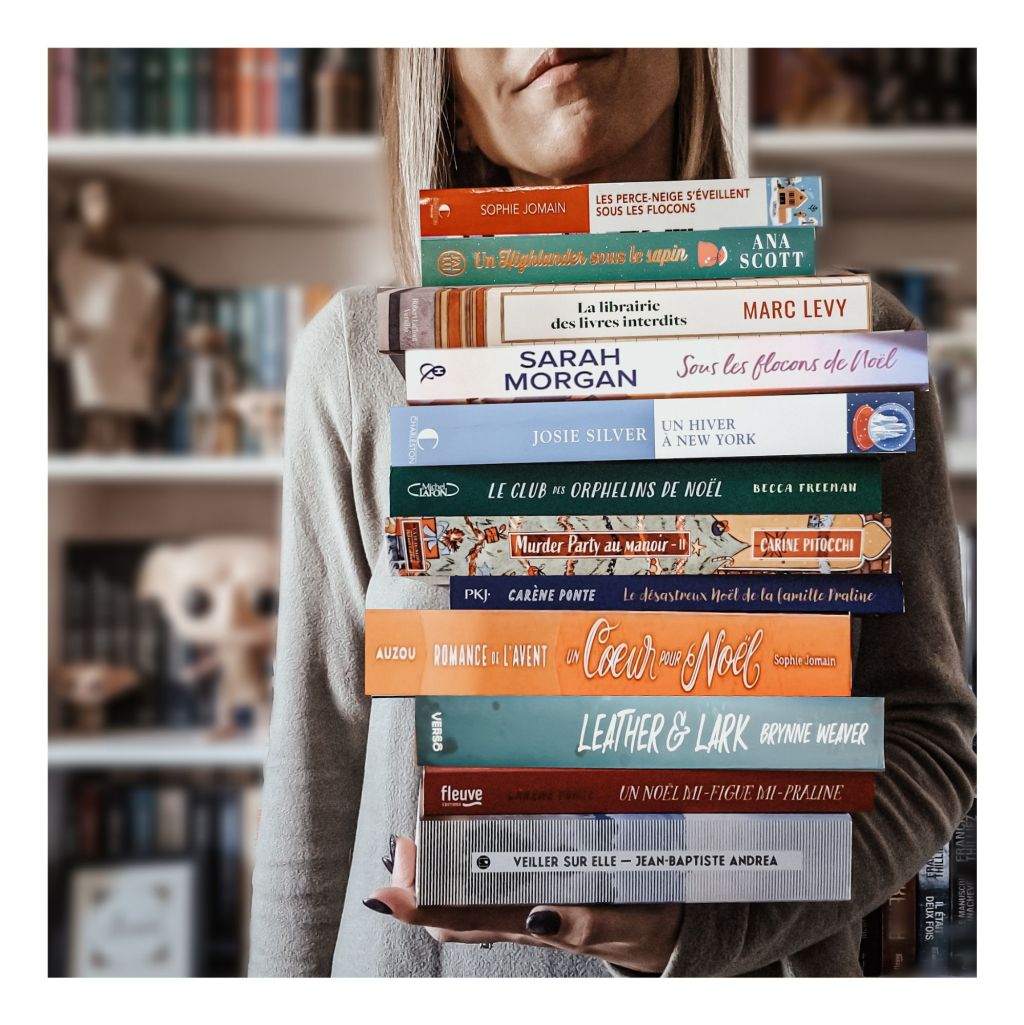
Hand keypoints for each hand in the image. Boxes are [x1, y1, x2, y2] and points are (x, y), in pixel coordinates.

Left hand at [364, 835, 682, 974]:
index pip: (461, 919)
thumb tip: (536, 916)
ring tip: (419, 835)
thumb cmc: (646, 921)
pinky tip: (470, 831)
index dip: (419, 904)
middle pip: (454, 905)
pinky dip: (476, 857)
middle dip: (420, 880)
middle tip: (401, 844)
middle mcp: (523, 914)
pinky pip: (501, 880)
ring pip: (471, 893)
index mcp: (536, 924)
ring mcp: (532, 902)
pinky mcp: (548, 886)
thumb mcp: (623, 922)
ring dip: (439, 868)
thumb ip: (582, 921)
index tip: (389, 887)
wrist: (673, 928)